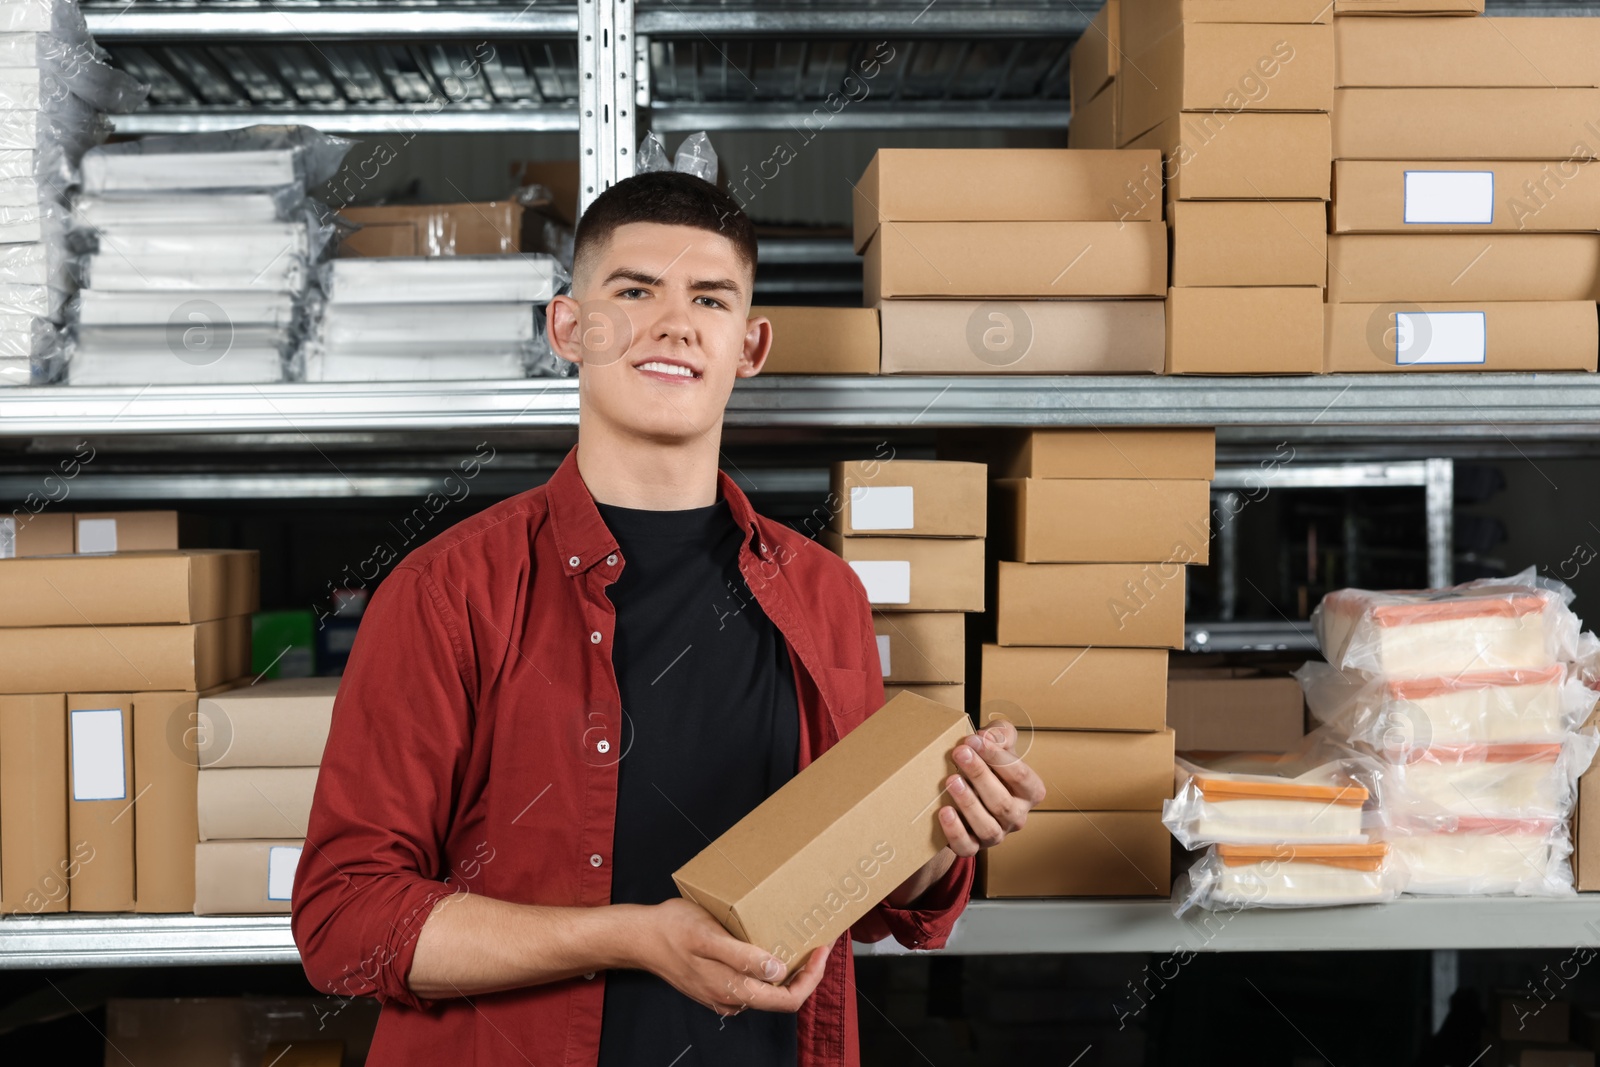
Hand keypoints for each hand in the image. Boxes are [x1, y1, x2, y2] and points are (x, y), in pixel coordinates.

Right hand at [635, 898, 831, 1015]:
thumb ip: (743, 958)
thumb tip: (778, 971)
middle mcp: (730, 998)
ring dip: (786, 970)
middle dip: (804, 973)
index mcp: (732, 989)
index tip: (821, 951)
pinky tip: (768, 946)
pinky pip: (750, 983)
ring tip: (797, 942)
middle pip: (780, 997)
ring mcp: (723, 994)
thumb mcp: (709, 937)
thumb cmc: (672, 931)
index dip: (810, 978)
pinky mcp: (716, 984)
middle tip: (817, 944)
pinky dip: (767, 968)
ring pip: (766, 991)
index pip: (786, 1000)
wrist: (639, 937)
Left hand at [938, 719, 1045, 855]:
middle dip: (980, 775)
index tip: (974, 739)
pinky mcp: (973, 846)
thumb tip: (989, 736)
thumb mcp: (999, 745)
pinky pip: (966, 846)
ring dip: (968, 803)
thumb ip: (1001, 733)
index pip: (1020, 776)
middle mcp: (1016, 816)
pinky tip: (944, 811)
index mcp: (1030, 792)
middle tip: (959, 753)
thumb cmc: (989, 766)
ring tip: (951, 780)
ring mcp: (996, 834)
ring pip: (987, 827)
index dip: (997, 756)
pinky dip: (955, 831)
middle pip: (1002, 802)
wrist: (968, 794)